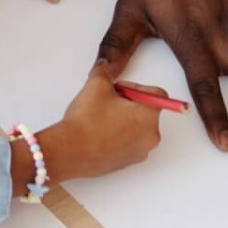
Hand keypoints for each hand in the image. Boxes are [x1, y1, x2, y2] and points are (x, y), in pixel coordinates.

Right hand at [15, 71, 162, 190]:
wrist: (71, 151)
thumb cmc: (88, 120)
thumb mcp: (97, 84)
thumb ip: (105, 69)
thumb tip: (106, 64)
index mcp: (150, 115)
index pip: (156, 94)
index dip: (136, 87)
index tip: (118, 90)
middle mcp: (151, 136)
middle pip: (147, 111)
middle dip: (129, 103)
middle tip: (107, 102)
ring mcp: (140, 152)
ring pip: (138, 128)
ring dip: (124, 119)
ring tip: (101, 118)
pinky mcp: (128, 163)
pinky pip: (129, 143)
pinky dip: (119, 136)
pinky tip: (99, 133)